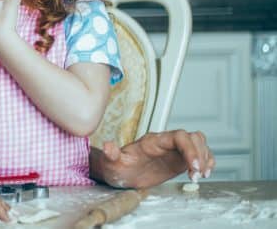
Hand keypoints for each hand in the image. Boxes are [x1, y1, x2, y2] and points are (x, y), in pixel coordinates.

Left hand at [92, 130, 214, 188]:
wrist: (119, 173)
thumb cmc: (117, 167)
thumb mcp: (112, 163)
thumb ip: (111, 154)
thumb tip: (107, 146)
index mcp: (153, 141)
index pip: (178, 136)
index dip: (190, 149)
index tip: (193, 167)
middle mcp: (166, 143)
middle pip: (193, 137)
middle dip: (200, 155)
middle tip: (197, 175)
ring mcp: (173, 150)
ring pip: (198, 143)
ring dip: (205, 158)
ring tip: (200, 176)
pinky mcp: (178, 160)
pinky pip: (199, 154)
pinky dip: (206, 162)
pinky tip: (203, 173)